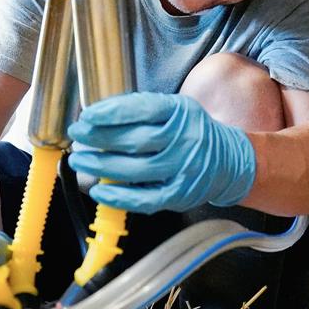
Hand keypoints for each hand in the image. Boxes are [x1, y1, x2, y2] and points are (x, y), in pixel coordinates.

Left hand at [67, 92, 255, 213]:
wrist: (230, 161)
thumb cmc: (192, 132)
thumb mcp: (176, 109)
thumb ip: (143, 110)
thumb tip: (99, 116)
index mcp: (181, 112)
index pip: (142, 109)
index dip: (111, 113)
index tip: (88, 115)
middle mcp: (183, 140)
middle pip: (135, 140)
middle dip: (100, 138)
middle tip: (77, 135)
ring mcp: (182, 169)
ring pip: (136, 169)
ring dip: (102, 165)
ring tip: (80, 159)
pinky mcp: (178, 194)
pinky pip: (144, 199)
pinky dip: (118, 196)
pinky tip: (99, 189)